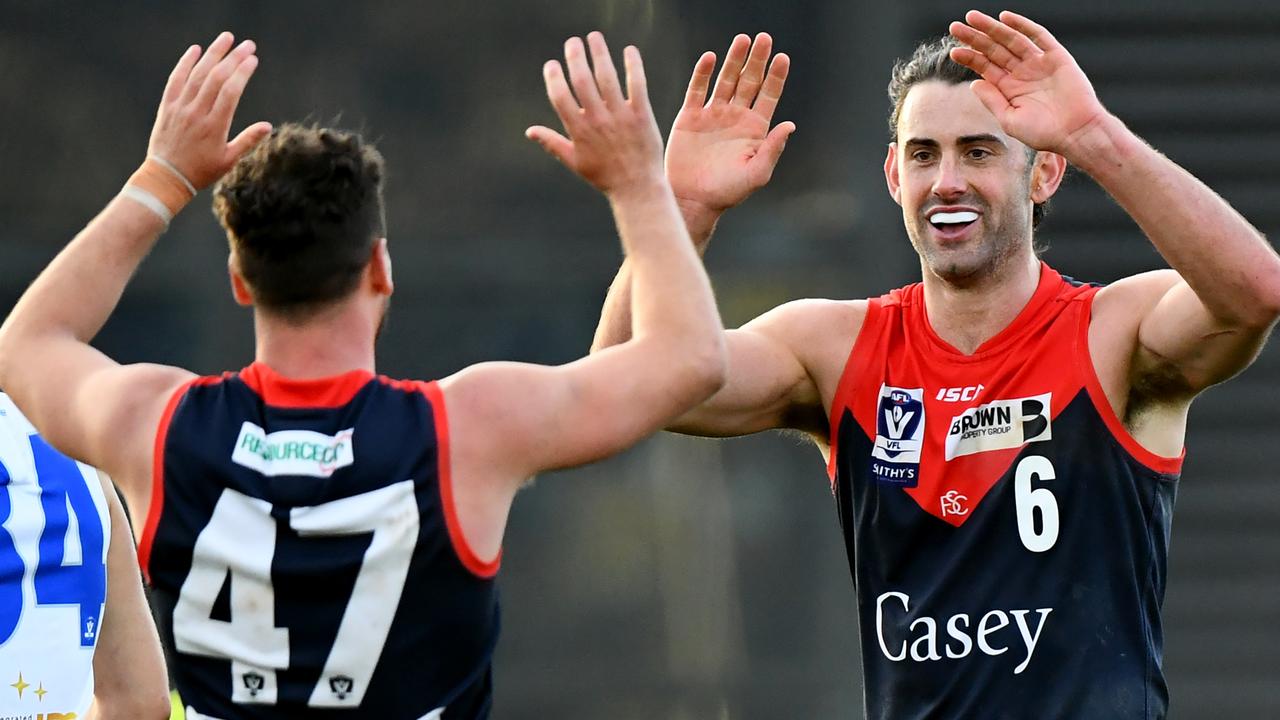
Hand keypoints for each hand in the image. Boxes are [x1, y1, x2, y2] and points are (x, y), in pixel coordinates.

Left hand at [147, 32, 271, 189]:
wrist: (167, 177)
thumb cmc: (202, 171)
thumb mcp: (229, 160)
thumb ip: (248, 140)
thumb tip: (268, 126)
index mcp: (215, 126)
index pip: (231, 91)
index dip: (242, 72)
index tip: (253, 59)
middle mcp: (197, 113)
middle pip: (216, 78)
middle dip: (233, 58)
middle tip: (247, 44)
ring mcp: (180, 108)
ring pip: (198, 74)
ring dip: (213, 54)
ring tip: (226, 38)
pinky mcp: (167, 106)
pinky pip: (176, 80)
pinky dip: (185, 63)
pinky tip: (196, 50)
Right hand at [526, 32, 664, 197]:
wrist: (637, 188)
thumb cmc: (604, 176)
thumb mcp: (574, 162)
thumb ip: (552, 143)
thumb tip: (530, 131)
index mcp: (578, 131)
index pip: (560, 97)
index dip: (553, 77)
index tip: (551, 64)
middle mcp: (597, 121)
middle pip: (581, 81)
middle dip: (575, 57)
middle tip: (573, 42)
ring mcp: (620, 117)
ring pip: (607, 77)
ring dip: (600, 53)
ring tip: (594, 37)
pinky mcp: (641, 115)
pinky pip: (637, 84)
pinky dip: (633, 65)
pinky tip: (629, 50)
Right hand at [666, 33, 793, 216]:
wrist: (693, 200)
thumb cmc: (727, 192)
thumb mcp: (756, 174)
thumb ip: (773, 149)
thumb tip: (790, 125)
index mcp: (754, 128)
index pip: (768, 95)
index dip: (776, 76)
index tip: (782, 57)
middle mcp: (735, 117)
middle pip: (749, 81)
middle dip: (756, 60)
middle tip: (764, 38)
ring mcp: (712, 114)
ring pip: (726, 80)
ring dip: (733, 60)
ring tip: (742, 40)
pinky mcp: (690, 117)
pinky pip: (697, 90)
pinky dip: (702, 73)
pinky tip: (710, 58)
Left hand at [949, 11, 1106, 155]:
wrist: (1076, 132)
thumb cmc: (1044, 133)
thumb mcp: (1010, 120)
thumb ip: (992, 101)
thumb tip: (974, 82)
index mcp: (1009, 88)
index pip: (985, 67)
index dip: (969, 57)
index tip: (953, 51)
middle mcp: (1022, 72)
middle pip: (994, 50)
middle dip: (975, 38)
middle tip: (955, 27)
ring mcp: (1039, 63)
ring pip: (1011, 40)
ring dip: (992, 28)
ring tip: (972, 18)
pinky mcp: (1056, 56)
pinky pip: (1038, 36)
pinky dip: (1022, 26)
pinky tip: (1005, 18)